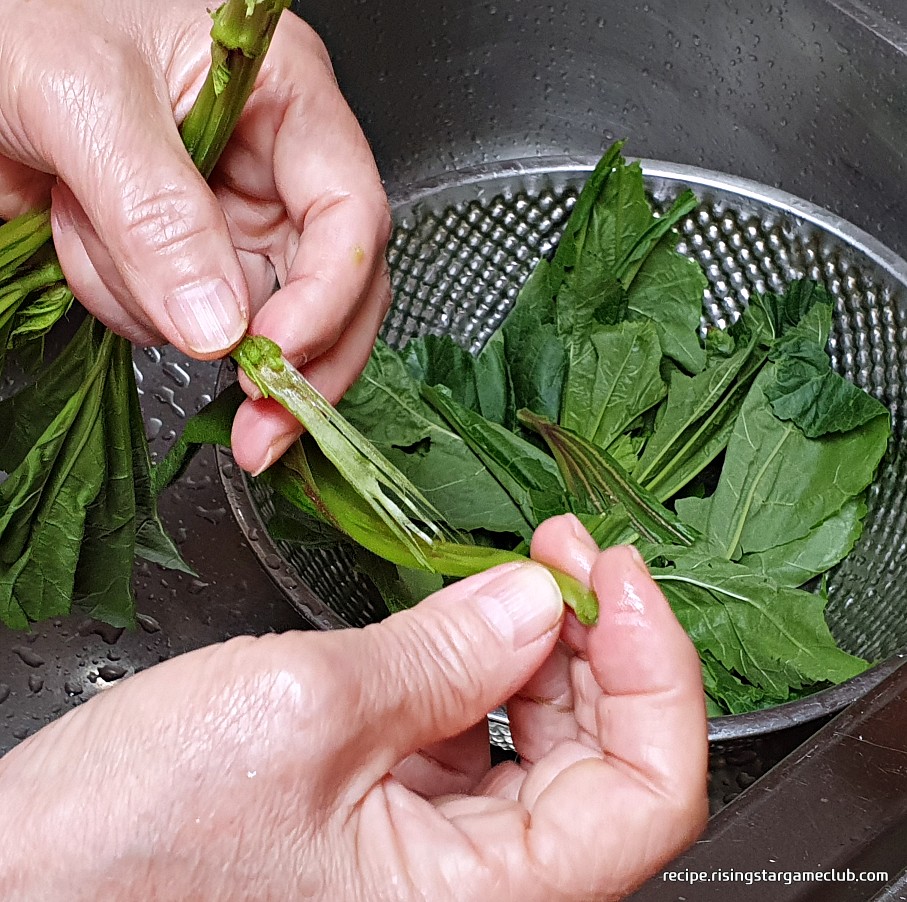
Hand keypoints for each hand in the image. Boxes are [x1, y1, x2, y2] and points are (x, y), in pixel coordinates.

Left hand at [0, 0, 390, 473]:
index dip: (328, 296)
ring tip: (80, 226)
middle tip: (259, 430)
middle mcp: (271, 166)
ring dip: (156, 306)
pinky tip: (78, 236)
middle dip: (292, 364)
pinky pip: (178, 323)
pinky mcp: (181, 258)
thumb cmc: (23, 12)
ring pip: (242, 319)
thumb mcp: (87, 97)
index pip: (349, 214)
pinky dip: (125, 305)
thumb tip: (219, 327)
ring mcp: (227, 217)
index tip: (275, 357)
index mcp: (284, 99)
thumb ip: (158, 212)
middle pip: (330, 289)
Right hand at [0, 515, 706, 899]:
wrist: (21, 880)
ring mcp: (431, 859)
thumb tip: (533, 598)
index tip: (620, 575)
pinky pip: (477, 742)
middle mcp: (468, 894)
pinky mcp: (387, 820)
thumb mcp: (305, 711)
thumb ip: (442, 654)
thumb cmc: (128, 846)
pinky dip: (485, 670)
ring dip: (545, 649)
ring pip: (543, 748)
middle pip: (604, 765)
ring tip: (521, 569)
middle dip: (599, 644)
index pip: (647, 796)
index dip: (656, 673)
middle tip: (569, 551)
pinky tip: (464, 615)